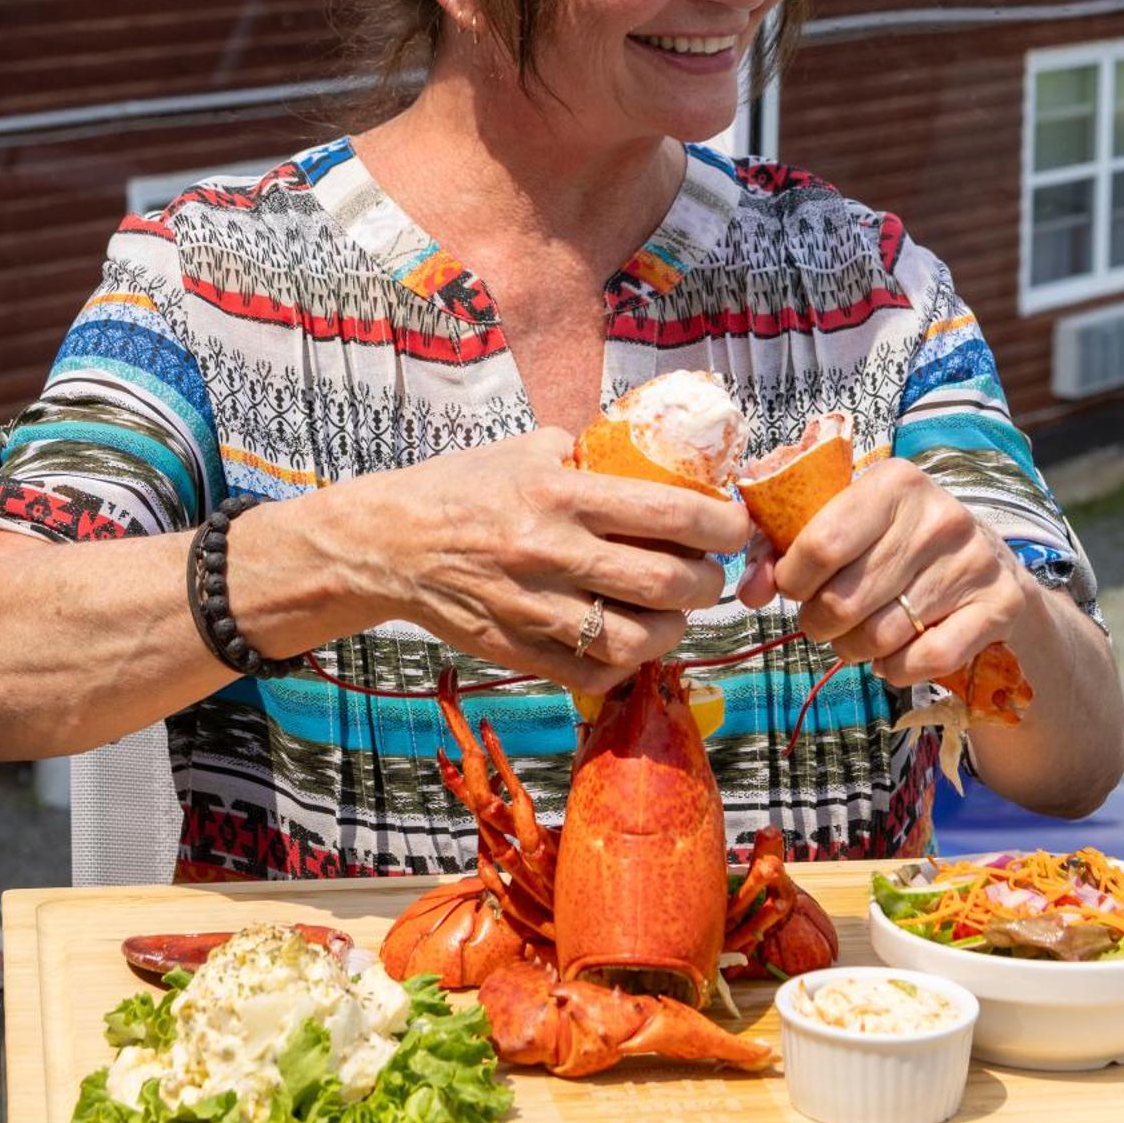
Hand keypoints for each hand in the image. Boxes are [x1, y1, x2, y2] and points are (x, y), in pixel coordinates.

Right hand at [367, 427, 750, 689]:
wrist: (390, 543)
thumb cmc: (464, 488)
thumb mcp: (528, 450)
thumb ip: (591, 456)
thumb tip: (659, 457)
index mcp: (560, 493)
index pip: (670, 512)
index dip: (723, 524)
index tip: (734, 527)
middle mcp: (550, 552)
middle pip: (666, 583)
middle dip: (707, 583)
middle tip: (706, 575)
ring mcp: (533, 608)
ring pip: (635, 639)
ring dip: (672, 630)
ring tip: (672, 615)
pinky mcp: (516, 650)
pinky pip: (592, 672)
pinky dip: (625, 664)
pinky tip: (629, 643)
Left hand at [742, 458, 1029, 683]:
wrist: (990, 566)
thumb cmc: (893, 543)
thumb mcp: (842, 525)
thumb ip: (781, 549)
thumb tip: (750, 593)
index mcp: (894, 481)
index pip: (821, 544)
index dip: (791, 580)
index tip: (792, 588)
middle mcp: (939, 516)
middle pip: (844, 599)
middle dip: (818, 623)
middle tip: (822, 621)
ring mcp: (973, 561)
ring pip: (881, 636)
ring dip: (853, 649)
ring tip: (856, 637)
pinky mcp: (998, 605)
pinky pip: (925, 659)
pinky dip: (895, 670)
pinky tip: (893, 656)